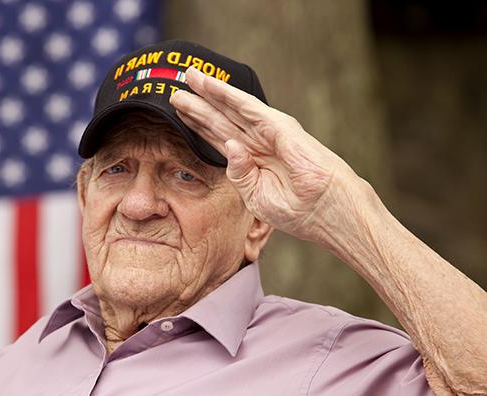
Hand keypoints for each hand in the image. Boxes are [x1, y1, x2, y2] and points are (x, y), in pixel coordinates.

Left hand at [170, 66, 360, 241]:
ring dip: (210, 92)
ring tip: (189, 76)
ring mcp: (270, 133)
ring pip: (232, 108)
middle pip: (221, 119)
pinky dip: (230, 95)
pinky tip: (212, 86)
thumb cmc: (298, 210)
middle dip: (198, 104)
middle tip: (175, 90)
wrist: (327, 212)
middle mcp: (258, 143)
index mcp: (252, 161)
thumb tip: (228, 145)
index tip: (177, 113)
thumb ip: (239, 173)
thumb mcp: (257, 197)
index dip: (198, 124)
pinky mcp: (281, 128)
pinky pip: (250, 108)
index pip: (218, 137)